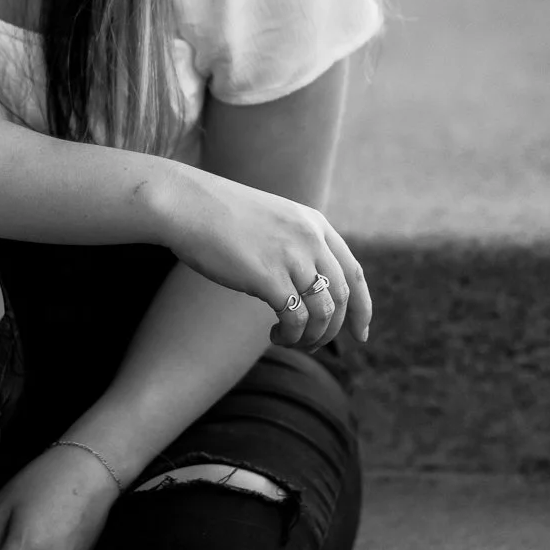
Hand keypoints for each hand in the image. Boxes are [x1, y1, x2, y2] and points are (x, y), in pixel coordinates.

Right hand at [156, 168, 372, 349]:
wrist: (186, 205)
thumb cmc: (219, 216)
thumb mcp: (272, 222)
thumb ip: (295, 245)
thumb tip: (308, 287)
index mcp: (314, 224)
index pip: (354, 272)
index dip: (363, 307)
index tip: (360, 334)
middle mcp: (310, 238)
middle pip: (343, 297)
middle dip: (335, 329)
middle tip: (315, 345)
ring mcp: (292, 256)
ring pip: (323, 312)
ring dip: (312, 337)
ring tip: (289, 340)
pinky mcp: (269, 276)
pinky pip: (296, 319)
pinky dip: (292, 336)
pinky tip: (275, 335)